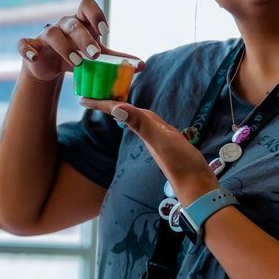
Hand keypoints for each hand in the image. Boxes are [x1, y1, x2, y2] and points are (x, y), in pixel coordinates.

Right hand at [17, 0, 144, 82]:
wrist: (50, 67)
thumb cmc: (77, 56)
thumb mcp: (97, 58)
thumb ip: (116, 60)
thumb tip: (142, 64)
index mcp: (80, 22)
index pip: (86, 5)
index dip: (95, 14)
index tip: (105, 32)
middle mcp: (63, 24)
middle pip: (73, 24)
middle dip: (84, 39)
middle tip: (95, 55)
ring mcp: (45, 35)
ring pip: (53, 33)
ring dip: (65, 48)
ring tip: (78, 63)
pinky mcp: (32, 47)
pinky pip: (24, 43)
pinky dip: (28, 49)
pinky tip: (35, 57)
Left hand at [81, 98, 218, 206]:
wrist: (197, 185)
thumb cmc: (180, 163)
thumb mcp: (161, 140)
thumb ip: (141, 124)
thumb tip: (116, 110)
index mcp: (142, 130)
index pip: (117, 112)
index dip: (101, 104)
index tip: (82, 99)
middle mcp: (147, 133)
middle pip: (124, 113)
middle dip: (108, 102)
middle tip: (94, 92)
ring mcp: (157, 138)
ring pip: (136, 118)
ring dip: (125, 108)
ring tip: (114, 99)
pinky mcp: (168, 142)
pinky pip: (150, 124)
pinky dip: (143, 117)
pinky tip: (143, 118)